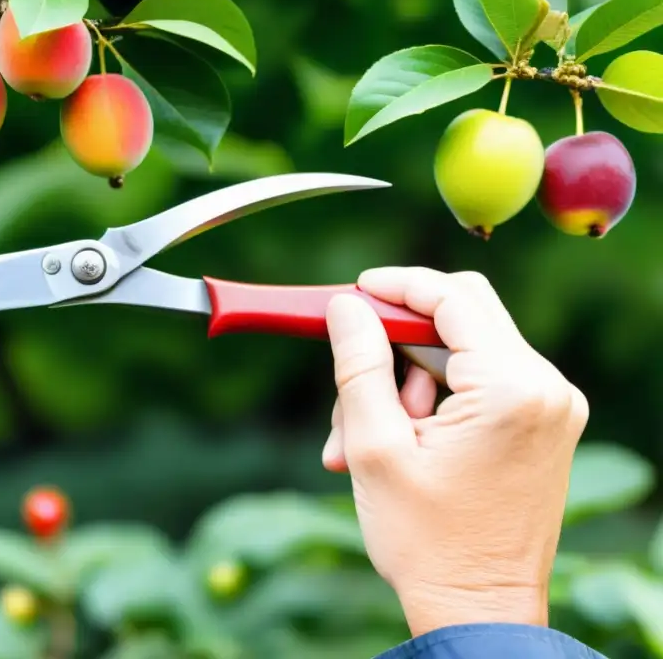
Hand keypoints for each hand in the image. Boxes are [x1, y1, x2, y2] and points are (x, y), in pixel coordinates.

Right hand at [322, 267, 588, 636]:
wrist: (479, 612)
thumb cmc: (427, 542)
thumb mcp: (374, 447)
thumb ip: (358, 364)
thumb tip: (346, 307)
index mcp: (512, 388)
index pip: (453, 298)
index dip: (396, 286)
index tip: (352, 292)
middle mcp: (546, 388)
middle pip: (459, 320)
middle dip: (394, 346)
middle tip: (351, 392)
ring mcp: (551, 408)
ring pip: (461, 353)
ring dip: (405, 383)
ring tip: (360, 441)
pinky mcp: (544, 426)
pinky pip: (480, 383)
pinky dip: (433, 400)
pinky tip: (396, 443)